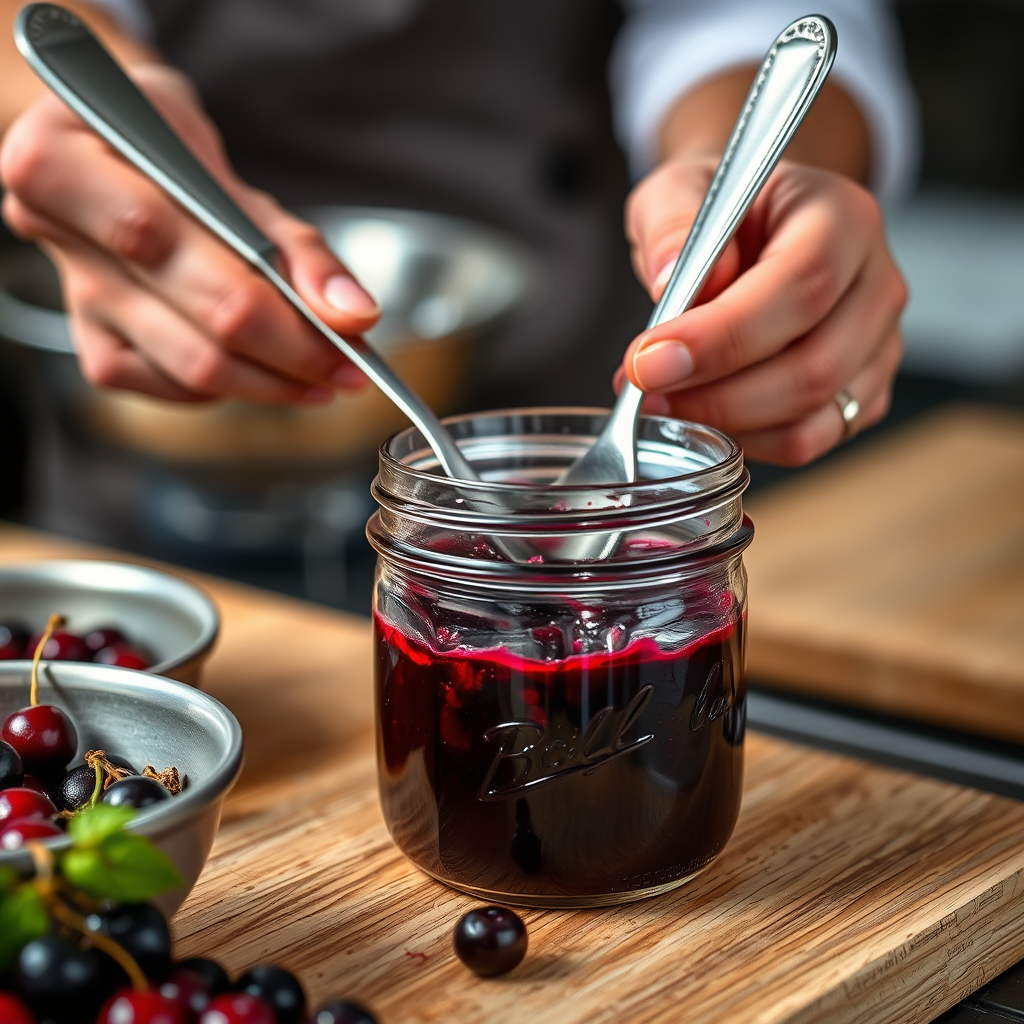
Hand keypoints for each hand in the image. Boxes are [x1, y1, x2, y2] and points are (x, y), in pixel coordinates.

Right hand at [0, 65, 379, 403]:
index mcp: (60, 165)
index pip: (171, 252)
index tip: (348, 338)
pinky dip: (230, 386)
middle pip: (191, 326)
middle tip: (347, 370)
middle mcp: (54, 234)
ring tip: (321, 376)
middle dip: (289, 359)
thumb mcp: (226, 166)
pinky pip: (172, 387)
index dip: (270, 308)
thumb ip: (292, 244)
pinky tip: (262, 371)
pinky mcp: (93, 344)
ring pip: (187, 372)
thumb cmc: (161, 142)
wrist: (104, 146)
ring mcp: (76, 298)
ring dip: (270, 384)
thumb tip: (352, 312)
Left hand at [621, 157, 906, 464]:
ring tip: (663, 405)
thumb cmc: (725, 209)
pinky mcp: (863, 394)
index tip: (650, 361)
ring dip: (727, 426)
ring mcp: (878, 347)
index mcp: (843, 218)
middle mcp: (877, 285)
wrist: (760, 227)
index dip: (722, 336)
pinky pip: (809, 441)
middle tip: (644, 393)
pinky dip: (748, 442)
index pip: (801, 286)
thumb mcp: (680, 187)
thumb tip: (670, 282)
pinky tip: (703, 417)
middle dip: (715, 396)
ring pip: (813, 417)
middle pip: (813, 367)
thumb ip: (670, 223)